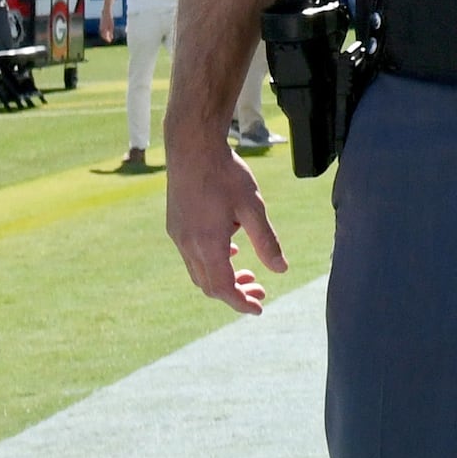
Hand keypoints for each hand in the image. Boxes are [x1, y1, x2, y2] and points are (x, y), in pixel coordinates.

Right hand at [166, 133, 285, 312]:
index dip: (240, 303)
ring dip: (222, 277)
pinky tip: (230, 249)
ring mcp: (178, 236)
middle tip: (259, 290)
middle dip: (234, 293)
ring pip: (199, 271)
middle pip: (209, 285)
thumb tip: (281, 270)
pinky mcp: (176, 225)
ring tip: (247, 273)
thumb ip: (266, 241)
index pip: (222, 288)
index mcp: (207, 245)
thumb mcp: (253, 207)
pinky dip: (211, 261)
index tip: (258, 308)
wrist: (192, 149)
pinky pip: (192, 255)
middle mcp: (188, 245)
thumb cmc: (226, 175)